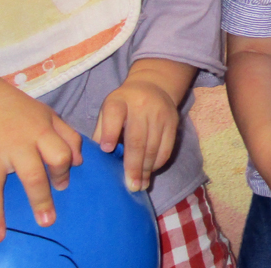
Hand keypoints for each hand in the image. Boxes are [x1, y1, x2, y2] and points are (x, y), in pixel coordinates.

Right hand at [0, 74, 83, 243]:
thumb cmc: (23, 113)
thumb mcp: (50, 117)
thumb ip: (69, 137)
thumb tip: (79, 163)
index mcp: (39, 133)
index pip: (59, 155)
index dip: (63, 171)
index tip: (61, 186)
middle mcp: (15, 144)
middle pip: (30, 174)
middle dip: (39, 199)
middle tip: (46, 222)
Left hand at [94, 77, 180, 192]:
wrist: (153, 85)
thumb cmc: (124, 104)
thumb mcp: (108, 109)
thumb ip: (101, 131)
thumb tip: (97, 159)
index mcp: (118, 102)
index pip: (113, 115)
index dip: (110, 132)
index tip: (106, 150)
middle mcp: (140, 106)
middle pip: (137, 139)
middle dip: (133, 165)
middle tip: (131, 186)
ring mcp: (159, 114)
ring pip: (153, 147)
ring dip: (147, 169)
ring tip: (140, 185)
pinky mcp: (173, 122)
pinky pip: (167, 148)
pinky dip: (158, 163)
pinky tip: (151, 172)